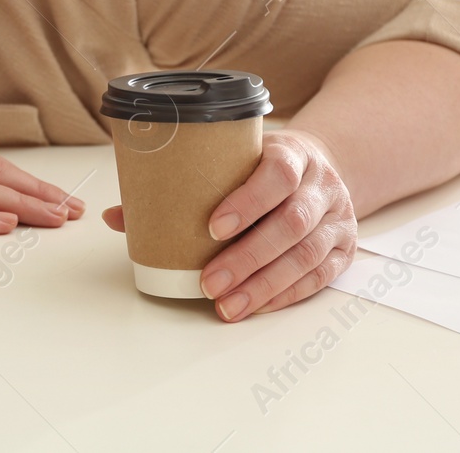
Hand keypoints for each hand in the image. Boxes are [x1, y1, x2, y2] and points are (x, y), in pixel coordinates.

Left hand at [101, 128, 355, 319]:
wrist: (320, 165)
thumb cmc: (262, 163)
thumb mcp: (231, 157)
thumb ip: (180, 183)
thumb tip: (116, 216)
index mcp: (294, 153)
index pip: (279, 173)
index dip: (248, 201)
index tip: (212, 228)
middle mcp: (322, 185)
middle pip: (292, 223)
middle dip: (248, 258)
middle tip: (208, 282)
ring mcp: (338, 218)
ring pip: (306, 256)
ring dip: (263, 285)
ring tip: (226, 305)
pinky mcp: (343, 249)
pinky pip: (317, 278)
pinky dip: (283, 295)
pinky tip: (254, 306)